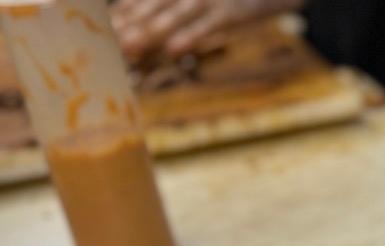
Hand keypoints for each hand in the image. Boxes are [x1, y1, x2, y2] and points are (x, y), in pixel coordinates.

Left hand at [112, 0, 303, 59]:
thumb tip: (146, 28)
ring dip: (150, 32)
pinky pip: (207, 25)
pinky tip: (175, 50)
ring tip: (129, 48)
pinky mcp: (230, 12)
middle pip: (151, 7)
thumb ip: (171, 9)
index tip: (102, 33)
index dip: (120, 16)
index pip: (140, 0)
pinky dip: (191, 36)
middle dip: (128, 25)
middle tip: (107, 43)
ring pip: (173, 15)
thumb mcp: (199, 3)